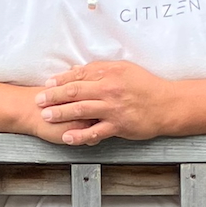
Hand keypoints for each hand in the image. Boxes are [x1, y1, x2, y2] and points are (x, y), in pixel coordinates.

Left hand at [32, 59, 179, 144]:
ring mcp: (113, 108)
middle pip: (75, 92)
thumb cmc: (146, 86)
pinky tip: (68, 137)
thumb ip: (101, 69)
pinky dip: (80, 135)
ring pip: (81, 110)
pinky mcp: (118, 125)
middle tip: (38, 100)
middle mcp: (109, 89)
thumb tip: (78, 70)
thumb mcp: (124, 69)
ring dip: (61, 113)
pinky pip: (95, 131)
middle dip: (53, 96)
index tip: (47, 84)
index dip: (60, 80)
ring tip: (47, 116)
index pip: (78, 75)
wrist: (167, 104)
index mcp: (109, 74)